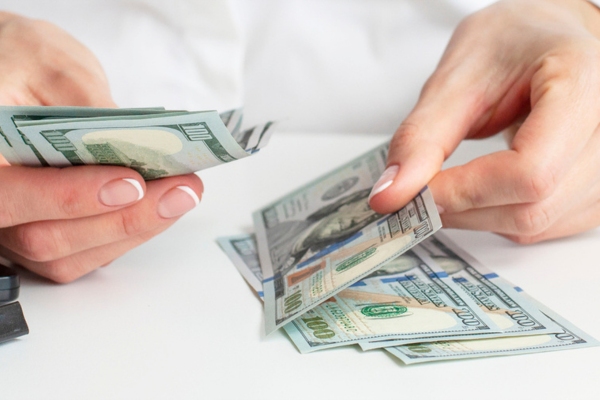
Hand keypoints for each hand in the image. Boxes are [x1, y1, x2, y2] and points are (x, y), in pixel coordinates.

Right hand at [0, 12, 202, 281]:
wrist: (12, 73)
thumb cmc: (20, 61)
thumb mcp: (51, 66)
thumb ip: (86, 106)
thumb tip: (138, 147)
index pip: (8, 195)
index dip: (69, 197)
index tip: (130, 183)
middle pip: (44, 238)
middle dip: (123, 219)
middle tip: (180, 191)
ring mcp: (13, 227)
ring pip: (68, 257)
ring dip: (134, 230)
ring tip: (183, 194)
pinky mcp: (43, 233)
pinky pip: (83, 255)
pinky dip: (127, 234)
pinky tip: (162, 205)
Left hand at [369, 0, 599, 243]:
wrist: (550, 39)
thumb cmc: (515, 43)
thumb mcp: (459, 75)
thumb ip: (424, 135)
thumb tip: (391, 193)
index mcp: (585, 84)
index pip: (529, 170)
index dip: (464, 191)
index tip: (416, 190)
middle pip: (532, 204)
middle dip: (461, 207)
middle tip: (419, 190)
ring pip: (535, 224)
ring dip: (475, 216)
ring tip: (449, 183)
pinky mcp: (596, 190)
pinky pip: (543, 227)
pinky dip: (497, 217)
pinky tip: (480, 189)